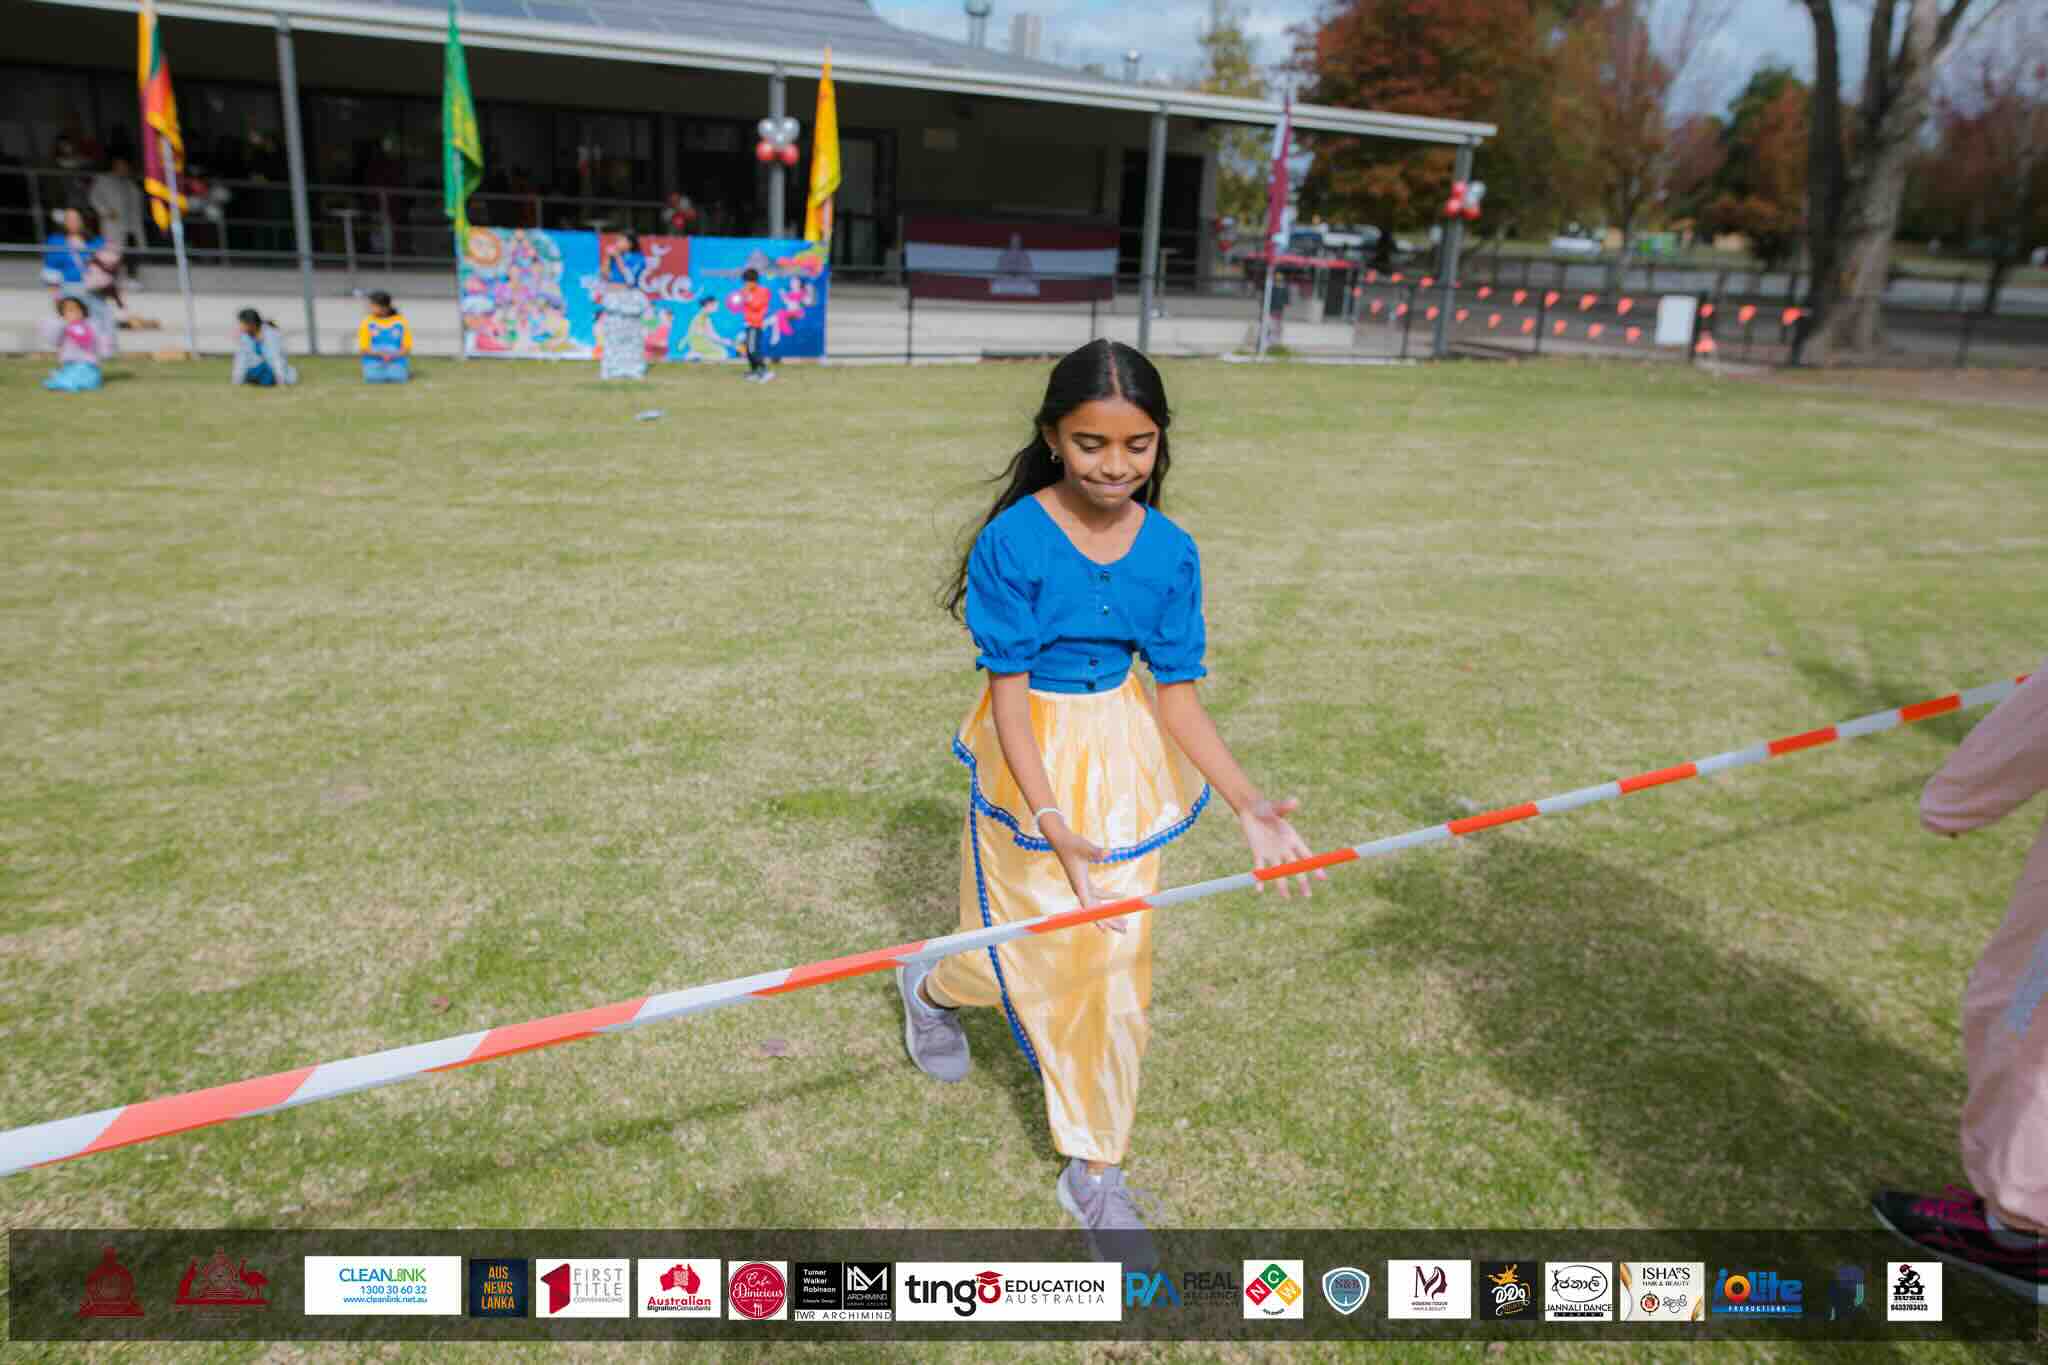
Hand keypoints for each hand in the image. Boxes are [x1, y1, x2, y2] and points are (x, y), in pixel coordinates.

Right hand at [1041, 815, 1123, 934]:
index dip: (1096, 918)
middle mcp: (1080, 889)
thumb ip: (1096, 852)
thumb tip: (1108, 853)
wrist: (1061, 840)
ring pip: (1098, 905)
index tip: (1105, 929)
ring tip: (1125, 922)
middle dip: (1110, 921)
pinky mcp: (1085, 882)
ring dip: (1111, 913)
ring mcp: (1083, 886)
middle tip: (1125, 930)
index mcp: (1079, 885)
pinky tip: (1122, 894)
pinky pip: (1099, 894)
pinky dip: (1111, 896)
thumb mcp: (1085, 847)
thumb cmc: (1072, 843)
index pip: (1088, 906)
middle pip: (1095, 911)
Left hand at [1240, 797, 1323, 898]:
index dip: (1315, 866)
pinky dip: (1260, 878)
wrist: (1251, 810)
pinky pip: (1260, 868)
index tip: (1323, 878)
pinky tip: (1259, 889)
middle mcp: (1284, 849)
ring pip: (1279, 872)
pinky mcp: (1258, 853)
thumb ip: (1285, 807)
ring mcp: (1272, 853)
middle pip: (1296, 868)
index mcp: (1293, 839)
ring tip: (1286, 897)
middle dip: (1302, 881)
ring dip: (1282, 884)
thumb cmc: (1267, 807)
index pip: (1307, 855)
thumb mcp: (1275, 807)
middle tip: (1307, 895)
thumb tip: (1294, 802)